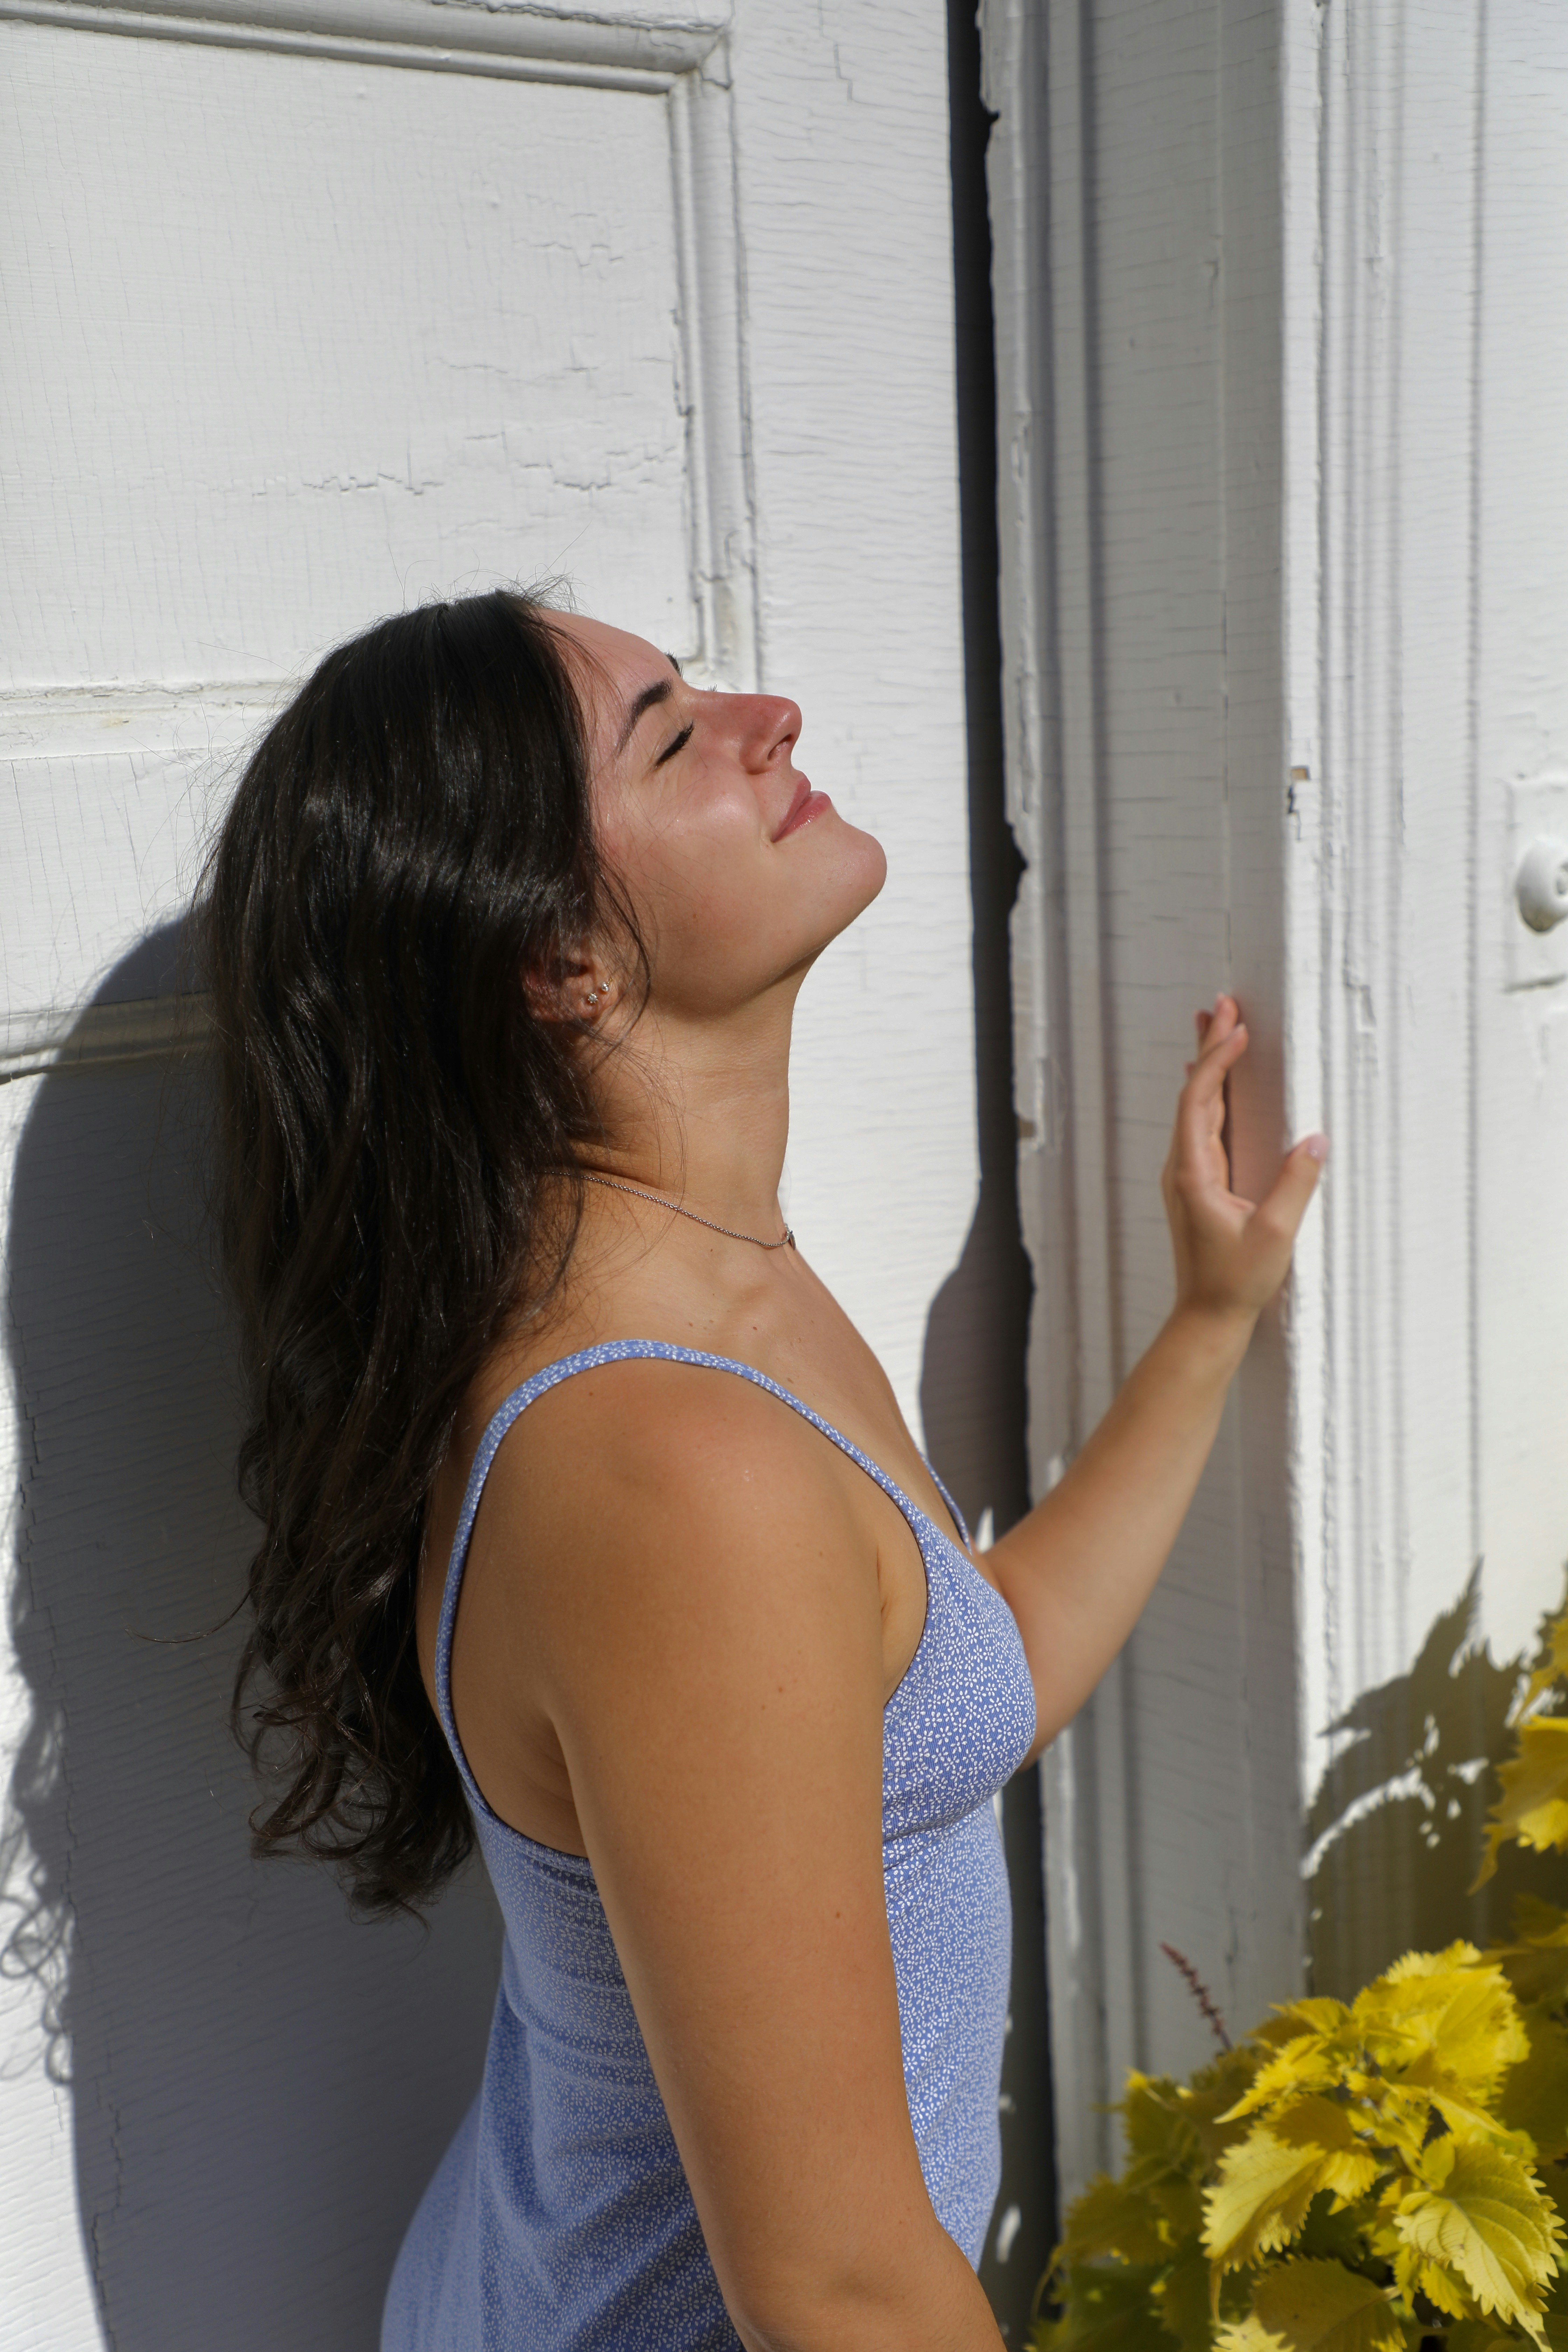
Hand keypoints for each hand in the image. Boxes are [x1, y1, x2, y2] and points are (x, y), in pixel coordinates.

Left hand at [1160, 994, 1326, 1324]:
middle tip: (1222, 1005)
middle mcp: (1183, 1168)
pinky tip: (1215, 1083)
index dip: (1217, 1061)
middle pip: (1195, 1094)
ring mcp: (1187, 1175)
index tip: (1237, 1029)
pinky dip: (1211, 1096)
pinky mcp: (1198, 1184)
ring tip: (1218, 1026)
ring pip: (1197, 1108)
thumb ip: (1296, 1184)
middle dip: (1210, 1047)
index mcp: (1193, 1173)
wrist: (1207, 1317)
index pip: (1200, 1101)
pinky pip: (1202, 1127)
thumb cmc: (1236, 1281)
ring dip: (1209, 1067)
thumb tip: (1318, 1139)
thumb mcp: (1274, 1234)